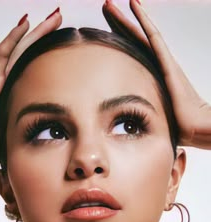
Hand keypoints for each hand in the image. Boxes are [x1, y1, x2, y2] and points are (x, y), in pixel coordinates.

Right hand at [0, 10, 61, 168]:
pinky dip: (13, 39)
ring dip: (35, 32)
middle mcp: (6, 81)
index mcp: (15, 90)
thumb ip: (37, 120)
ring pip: (19, 49)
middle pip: (27, 51)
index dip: (46, 50)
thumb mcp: (24, 128)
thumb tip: (58, 125)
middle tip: (59, 18)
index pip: (32, 63)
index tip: (63, 41)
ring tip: (53, 16)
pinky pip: (2, 55)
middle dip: (44, 34)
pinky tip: (25, 25)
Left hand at [102, 0, 210, 149]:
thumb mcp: (154, 117)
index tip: (107, 25)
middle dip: (119, 23)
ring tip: (109, 3)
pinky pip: (153, 37)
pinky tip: (134, 5)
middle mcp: (159, 64)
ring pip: (140, 34)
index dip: (121, 38)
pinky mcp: (169, 64)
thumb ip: (141, 113)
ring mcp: (164, 62)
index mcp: (154, 75)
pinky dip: (143, 20)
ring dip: (125, 18)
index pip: (134, 52)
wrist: (196, 129)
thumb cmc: (178, 127)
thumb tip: (125, 123)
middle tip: (105, 6)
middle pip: (135, 39)